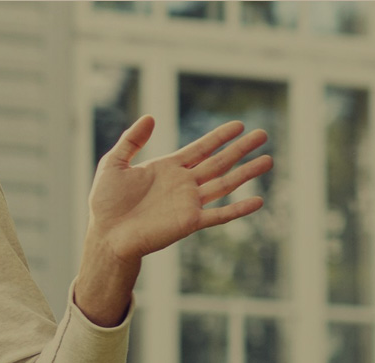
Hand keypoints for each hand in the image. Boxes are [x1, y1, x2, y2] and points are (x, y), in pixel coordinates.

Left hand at [86, 116, 271, 262]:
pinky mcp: (189, 222)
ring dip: (246, 173)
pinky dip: (238, 209)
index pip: (200, 149)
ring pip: (224, 184)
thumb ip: (131, 140)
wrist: (106, 234)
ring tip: (269, 160)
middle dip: (240, 148)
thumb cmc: (106, 203)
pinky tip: (258, 201)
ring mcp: (188, 203)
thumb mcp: (113, 164)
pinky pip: (220, 215)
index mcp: (167, 169)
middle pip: (218, 162)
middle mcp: (183, 184)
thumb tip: (150, 117)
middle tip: (263, 134)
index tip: (239, 125)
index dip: (219, 137)